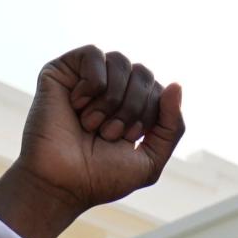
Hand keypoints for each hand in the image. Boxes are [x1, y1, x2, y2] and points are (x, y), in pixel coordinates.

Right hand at [0, 46, 184, 237]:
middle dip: (132, 108)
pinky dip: (92, 84)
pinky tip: (77, 105)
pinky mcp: (62, 71)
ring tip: (92, 124)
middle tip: (108, 134)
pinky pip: (93, 54)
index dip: (149, 115)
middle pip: (144, 73)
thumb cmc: (100, 177)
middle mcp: (111, 90)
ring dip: (112, 99)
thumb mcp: (150, 160)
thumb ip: (172, 127)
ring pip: (121, 61)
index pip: (159, 90)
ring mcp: (86, 79)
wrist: (60, 183)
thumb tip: (176, 84)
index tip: (127, 139)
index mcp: (132, 108)